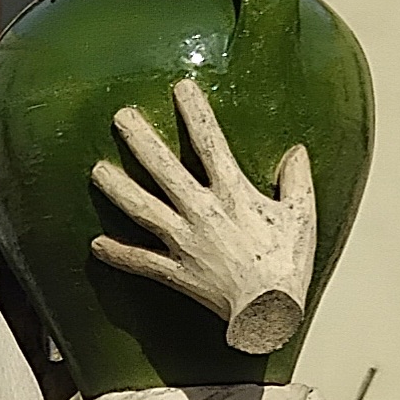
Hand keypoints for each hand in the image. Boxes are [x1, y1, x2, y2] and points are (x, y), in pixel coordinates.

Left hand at [90, 77, 316, 355]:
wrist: (270, 313)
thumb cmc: (289, 265)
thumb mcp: (302, 217)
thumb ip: (297, 180)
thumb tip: (297, 151)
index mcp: (233, 194)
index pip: (211, 144)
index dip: (195, 113)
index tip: (181, 87)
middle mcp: (202, 213)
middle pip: (164, 169)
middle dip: (141, 141)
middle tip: (121, 116)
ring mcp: (184, 243)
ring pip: (143, 209)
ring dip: (118, 189)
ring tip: (97, 170)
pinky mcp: (176, 272)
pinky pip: (141, 262)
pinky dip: (118, 255)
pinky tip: (96, 244)